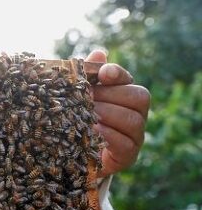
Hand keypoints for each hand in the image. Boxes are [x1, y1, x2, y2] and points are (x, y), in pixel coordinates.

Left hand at [85, 50, 149, 176]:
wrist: (72, 156)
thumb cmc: (76, 121)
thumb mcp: (76, 98)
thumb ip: (87, 77)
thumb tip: (99, 53)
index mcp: (123, 94)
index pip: (127, 79)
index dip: (117, 74)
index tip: (103, 73)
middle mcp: (135, 112)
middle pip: (137, 97)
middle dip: (110, 96)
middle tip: (86, 98)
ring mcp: (135, 134)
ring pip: (133, 119)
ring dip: (108, 114)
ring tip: (88, 115)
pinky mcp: (129, 154)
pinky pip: (126, 142)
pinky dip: (109, 135)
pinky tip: (92, 131)